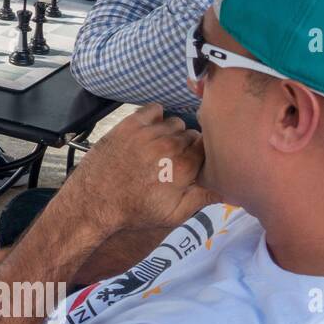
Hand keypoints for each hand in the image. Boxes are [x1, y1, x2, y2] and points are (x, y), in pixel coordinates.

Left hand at [65, 104, 208, 235]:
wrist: (94, 202)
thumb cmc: (134, 211)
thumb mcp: (173, 214)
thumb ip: (203, 198)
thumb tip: (230, 189)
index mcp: (184, 168)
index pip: (208, 149)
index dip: (202, 155)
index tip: (194, 163)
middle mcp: (168, 146)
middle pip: (192, 135)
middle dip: (187, 146)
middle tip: (174, 159)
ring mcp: (147, 133)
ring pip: (175, 122)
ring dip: (172, 132)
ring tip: (160, 147)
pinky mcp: (128, 125)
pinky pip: (153, 109)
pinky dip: (155, 117)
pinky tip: (150, 131)